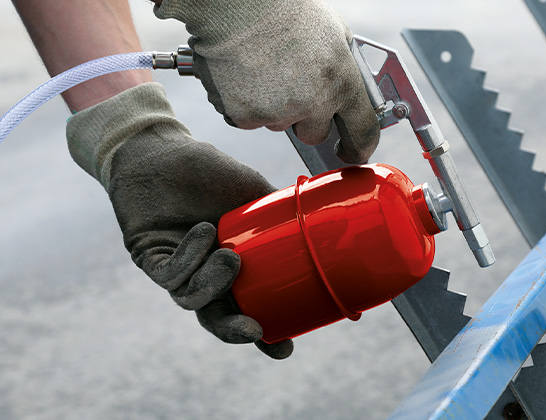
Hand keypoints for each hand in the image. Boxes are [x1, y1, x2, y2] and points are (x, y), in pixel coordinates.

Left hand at [66, 82, 292, 358]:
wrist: (166, 148)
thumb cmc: (212, 172)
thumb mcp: (257, 196)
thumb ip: (285, 215)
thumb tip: (331, 222)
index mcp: (231, 270)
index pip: (248, 310)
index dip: (265, 336)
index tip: (285, 349)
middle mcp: (202, 275)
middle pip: (217, 319)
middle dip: (236, 331)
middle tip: (257, 331)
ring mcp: (176, 269)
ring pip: (193, 300)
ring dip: (215, 284)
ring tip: (232, 258)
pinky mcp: (149, 257)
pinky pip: (171, 275)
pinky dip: (190, 258)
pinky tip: (205, 233)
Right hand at [154, 0, 380, 163]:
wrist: (239, 5)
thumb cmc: (288, 10)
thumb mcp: (335, 33)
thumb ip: (346, 67)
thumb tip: (354, 89)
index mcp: (343, 84)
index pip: (362, 132)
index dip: (359, 148)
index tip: (352, 153)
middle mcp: (313, 104)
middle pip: (315, 134)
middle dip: (307, 119)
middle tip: (294, 90)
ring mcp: (278, 113)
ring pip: (279, 124)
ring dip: (275, 107)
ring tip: (266, 69)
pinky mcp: (244, 116)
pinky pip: (248, 119)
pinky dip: (246, 103)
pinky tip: (245, 74)